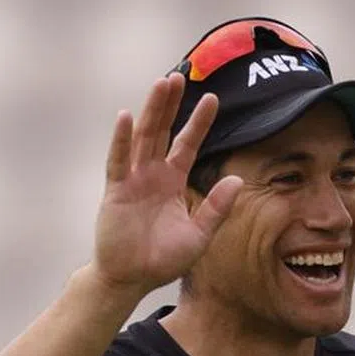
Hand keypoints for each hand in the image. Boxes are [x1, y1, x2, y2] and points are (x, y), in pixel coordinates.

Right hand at [92, 73, 242, 294]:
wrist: (132, 279)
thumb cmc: (163, 260)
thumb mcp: (199, 234)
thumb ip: (217, 208)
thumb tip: (239, 180)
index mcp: (173, 182)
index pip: (188, 144)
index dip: (199, 122)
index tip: (213, 98)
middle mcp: (152, 175)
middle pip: (163, 132)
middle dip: (171, 104)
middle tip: (180, 76)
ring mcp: (132, 180)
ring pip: (143, 138)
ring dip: (152, 110)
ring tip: (161, 83)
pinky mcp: (115, 192)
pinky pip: (118, 161)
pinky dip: (122, 139)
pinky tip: (127, 116)